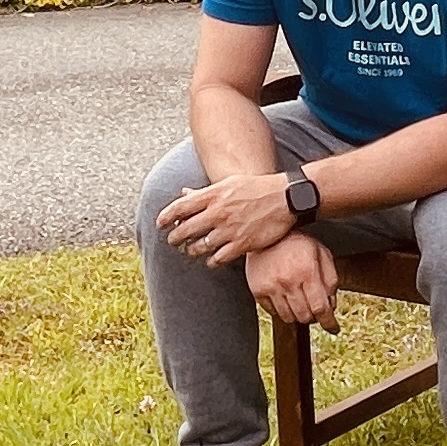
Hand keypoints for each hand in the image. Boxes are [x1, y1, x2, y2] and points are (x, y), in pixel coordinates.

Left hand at [157, 167, 300, 268]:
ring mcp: (229, 229)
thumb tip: (184, 193)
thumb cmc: (257, 188)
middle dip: (174, 238)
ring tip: (190, 251)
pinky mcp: (242, 244)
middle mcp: (218, 212)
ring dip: (191, 251)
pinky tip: (211, 261)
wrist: (286, 197)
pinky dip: (211, 262)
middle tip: (173, 241)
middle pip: (185, 229)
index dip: (166, 217)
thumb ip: (205, 192)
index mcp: (213, 195)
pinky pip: (218, 258)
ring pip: (199, 247)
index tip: (160, 224)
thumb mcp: (229, 183)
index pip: (180, 207)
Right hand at [241, 232, 339, 328]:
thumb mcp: (322, 254)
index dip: (329, 322)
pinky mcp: (258, 290)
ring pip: (289, 318)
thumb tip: (332, 306)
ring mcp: (271, 287)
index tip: (333, 328)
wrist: (269, 236)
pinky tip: (285, 297)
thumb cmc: (297, 244)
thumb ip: (331, 280)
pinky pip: (273, 313)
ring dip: (297, 314)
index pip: (320, 307)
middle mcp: (288, 281)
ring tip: (299, 300)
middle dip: (313, 316)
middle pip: (305, 316)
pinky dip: (282, 310)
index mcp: (307, 271)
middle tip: (314, 307)